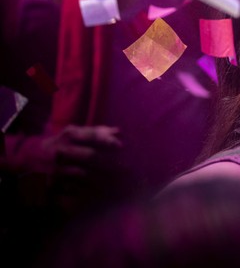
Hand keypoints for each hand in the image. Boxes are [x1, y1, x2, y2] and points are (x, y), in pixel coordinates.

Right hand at [2, 126, 121, 179]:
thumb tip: (120, 132)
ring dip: (103, 179)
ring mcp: (56, 169)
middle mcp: (61, 151)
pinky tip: (102, 194)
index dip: (106, 140)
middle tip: (127, 169)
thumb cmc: (58, 143)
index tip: (121, 146)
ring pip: (84, 175)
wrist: (25, 158)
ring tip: (119, 183)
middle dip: (110, 163)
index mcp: (68, 136)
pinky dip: (89, 191)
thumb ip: (95, 132)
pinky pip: (74, 190)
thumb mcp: (72, 134)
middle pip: (90, 156)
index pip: (90, 136)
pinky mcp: (51, 185)